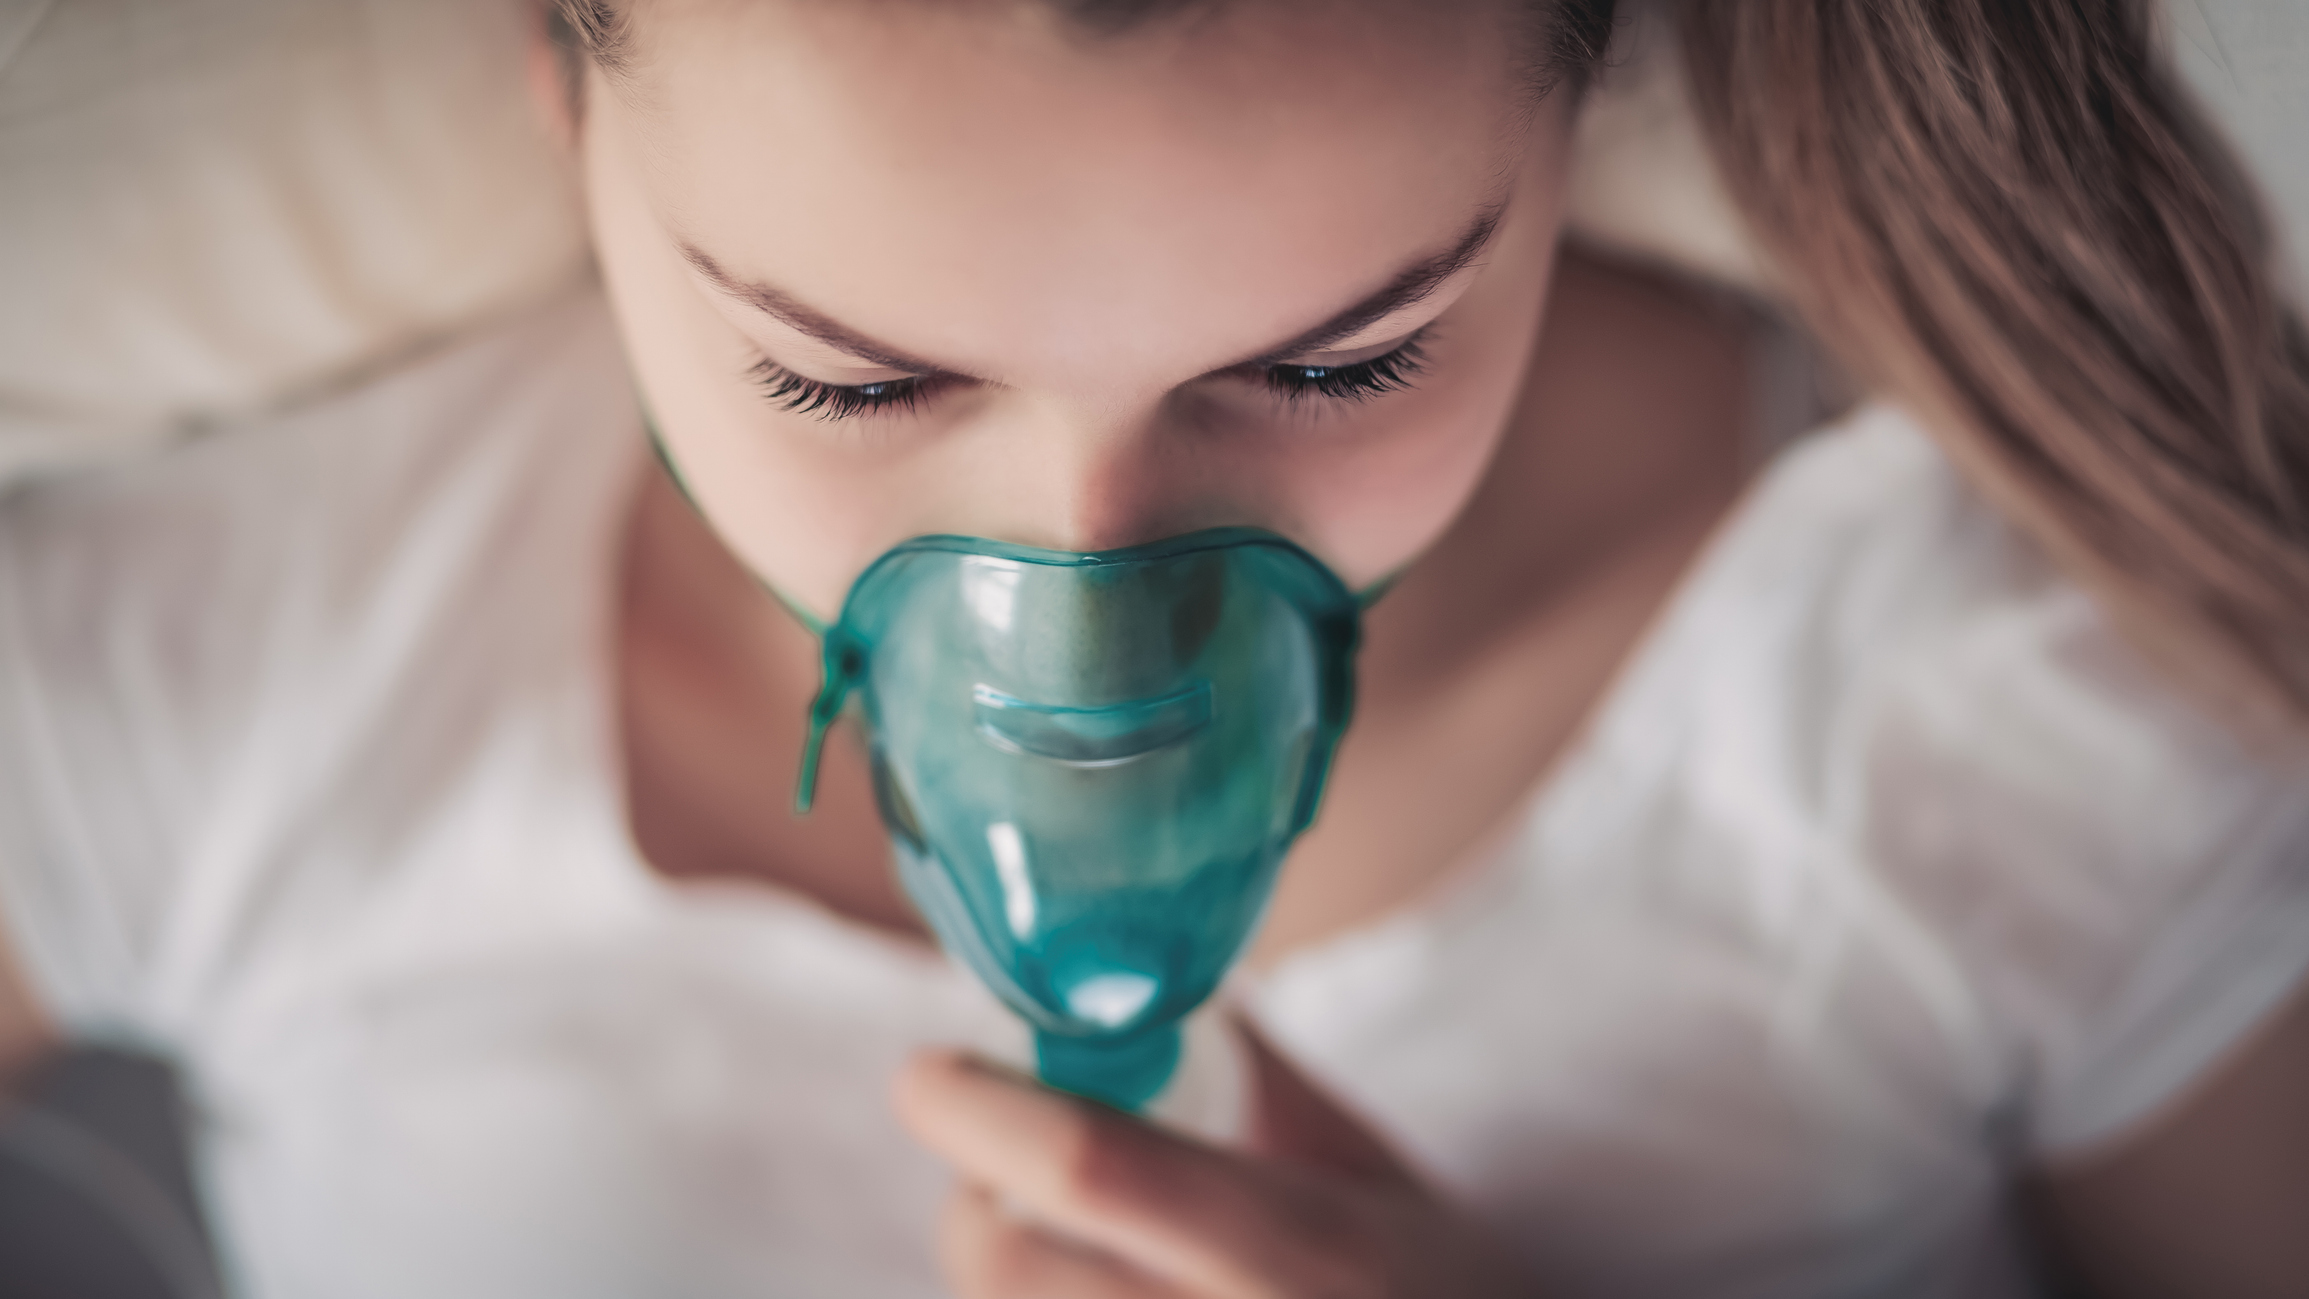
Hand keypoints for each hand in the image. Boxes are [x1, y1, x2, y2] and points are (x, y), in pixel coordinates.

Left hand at [892, 1023, 1541, 1297]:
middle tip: (994, 1164)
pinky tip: (1089, 1289)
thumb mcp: (1384, 1180)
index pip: (1096, 1167)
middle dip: (971, 1204)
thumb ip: (1274, 1087)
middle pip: (1008, 1268)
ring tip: (1044, 1235)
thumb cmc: (1449, 1298)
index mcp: (1297, 1250)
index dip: (987, 1111)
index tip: (928, 1070)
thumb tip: (1175, 989)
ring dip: (999, 1276)